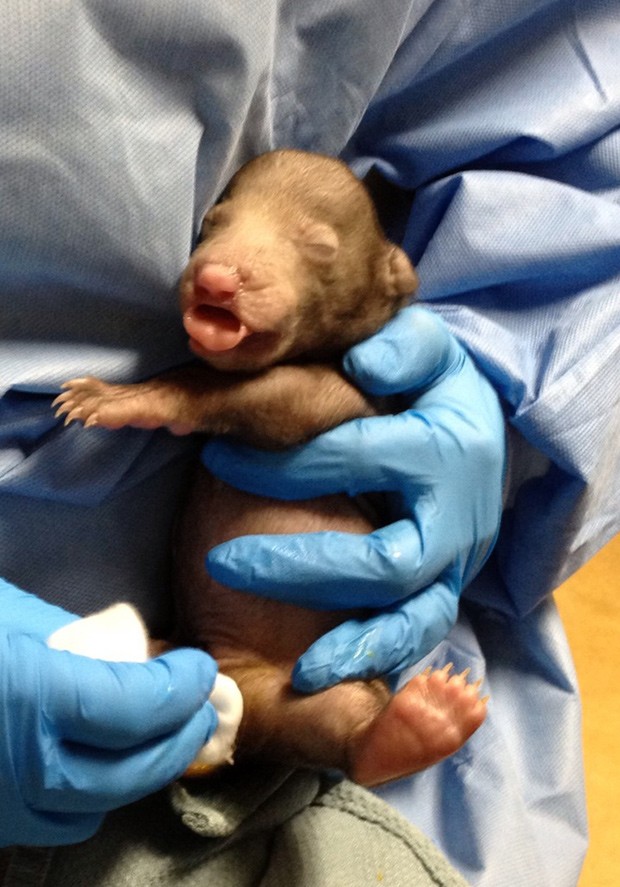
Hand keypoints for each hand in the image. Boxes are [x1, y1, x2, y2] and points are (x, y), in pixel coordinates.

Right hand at [0, 580, 217, 846]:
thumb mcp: (6, 615)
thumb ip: (71, 638)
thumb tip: (131, 653)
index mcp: (28, 698)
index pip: (135, 707)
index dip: (180, 688)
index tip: (198, 667)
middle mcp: (17, 767)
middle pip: (129, 772)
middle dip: (179, 738)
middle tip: (202, 705)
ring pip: (97, 808)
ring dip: (142, 772)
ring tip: (165, 734)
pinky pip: (57, 822)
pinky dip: (94, 795)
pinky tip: (104, 762)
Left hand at [201, 307, 505, 690]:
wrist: (480, 438)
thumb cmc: (434, 392)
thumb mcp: (426, 352)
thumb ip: (400, 348)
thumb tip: (362, 367)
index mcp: (444, 449)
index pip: (361, 459)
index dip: (288, 463)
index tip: (216, 458)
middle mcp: (455, 517)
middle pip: (386, 560)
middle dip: (301, 567)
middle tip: (221, 562)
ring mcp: (453, 564)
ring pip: (408, 614)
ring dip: (347, 639)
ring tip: (288, 661)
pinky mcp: (446, 592)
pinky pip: (415, 638)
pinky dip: (370, 658)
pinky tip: (316, 672)